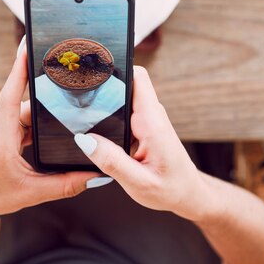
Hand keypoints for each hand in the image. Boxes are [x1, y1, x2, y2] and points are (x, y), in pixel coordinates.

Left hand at [0, 49, 100, 227]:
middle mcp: (0, 124)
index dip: (19, 69)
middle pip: (28, 99)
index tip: (27, 46)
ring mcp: (3, 125)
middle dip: (49, 86)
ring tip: (74, 94)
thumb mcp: (32, 192)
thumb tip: (96, 175)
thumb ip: (66, 185)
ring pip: (30, 108)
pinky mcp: (7, 129)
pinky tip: (61, 117)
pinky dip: (43, 117)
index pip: (9, 95)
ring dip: (48, 104)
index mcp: (1, 136)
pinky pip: (27, 117)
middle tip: (72, 68)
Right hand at [74, 66, 215, 221]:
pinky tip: (92, 126)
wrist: (189, 195)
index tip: (91, 73)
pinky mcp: (143, 126)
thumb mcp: (139, 183)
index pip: (137, 77)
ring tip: (78, 111)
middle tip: (74, 97)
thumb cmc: (170, 190)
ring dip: (103, 100)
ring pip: (122, 96)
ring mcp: (147, 119)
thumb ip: (111, 161)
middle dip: (101, 85)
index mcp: (152, 123)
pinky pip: (123, 110)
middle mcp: (151, 115)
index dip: (116, 68)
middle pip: (125, 82)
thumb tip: (84, 139)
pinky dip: (107, 114)